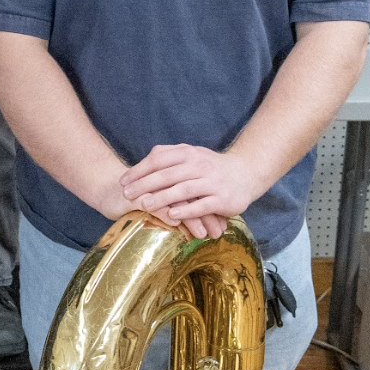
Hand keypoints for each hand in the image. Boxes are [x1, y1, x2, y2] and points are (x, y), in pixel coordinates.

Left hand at [120, 144, 260, 240]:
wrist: (246, 172)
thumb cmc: (211, 166)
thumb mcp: (191, 154)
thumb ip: (169, 156)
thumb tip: (142, 163)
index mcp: (189, 153)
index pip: (158, 159)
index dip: (139, 170)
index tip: (122, 181)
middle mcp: (200, 165)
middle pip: (167, 174)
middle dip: (144, 185)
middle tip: (126, 194)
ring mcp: (212, 182)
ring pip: (183, 190)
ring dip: (162, 198)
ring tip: (144, 205)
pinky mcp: (222, 198)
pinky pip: (202, 205)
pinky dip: (186, 210)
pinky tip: (172, 215)